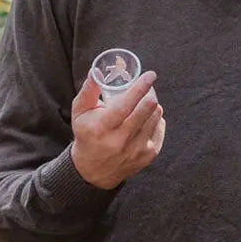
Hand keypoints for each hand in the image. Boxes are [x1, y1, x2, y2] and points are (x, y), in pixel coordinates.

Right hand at [70, 70, 165, 188]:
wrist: (94, 171)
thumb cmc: (87, 134)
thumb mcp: (80, 112)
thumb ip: (89, 90)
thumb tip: (97, 70)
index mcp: (102, 128)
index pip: (125, 105)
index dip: (140, 87)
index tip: (150, 75)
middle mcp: (120, 141)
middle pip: (146, 109)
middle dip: (150, 92)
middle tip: (147, 86)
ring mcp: (137, 150)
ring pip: (156, 116)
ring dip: (152, 104)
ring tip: (142, 103)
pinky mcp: (148, 156)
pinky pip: (160, 127)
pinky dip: (155, 118)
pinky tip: (145, 119)